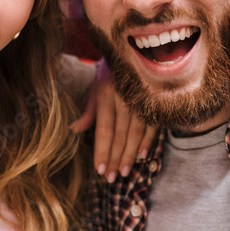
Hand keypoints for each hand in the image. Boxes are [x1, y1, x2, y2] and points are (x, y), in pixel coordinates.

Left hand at [71, 63, 156, 181]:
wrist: (134, 52)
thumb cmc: (111, 74)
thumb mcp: (96, 88)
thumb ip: (88, 112)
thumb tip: (73, 130)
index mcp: (106, 95)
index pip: (104, 130)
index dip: (102, 151)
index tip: (100, 170)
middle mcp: (124, 98)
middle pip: (120, 135)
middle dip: (116, 158)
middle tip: (112, 179)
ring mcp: (142, 100)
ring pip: (136, 133)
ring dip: (131, 155)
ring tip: (125, 172)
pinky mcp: (156, 101)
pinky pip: (153, 125)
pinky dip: (148, 141)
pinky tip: (143, 156)